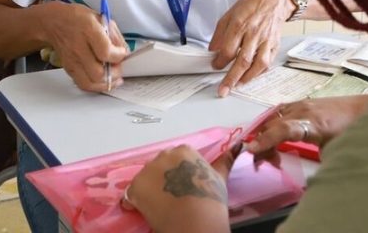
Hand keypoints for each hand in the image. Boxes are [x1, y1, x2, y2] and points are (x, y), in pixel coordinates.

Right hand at [35, 0, 128, 91]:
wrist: (54, 22)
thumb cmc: (78, 18)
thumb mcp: (101, 18)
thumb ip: (115, 36)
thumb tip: (125, 52)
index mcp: (88, 30)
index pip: (105, 51)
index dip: (118, 56)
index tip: (122, 54)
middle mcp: (78, 47)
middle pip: (97, 72)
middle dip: (113, 73)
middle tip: (119, 67)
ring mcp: (72, 60)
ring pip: (90, 82)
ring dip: (106, 83)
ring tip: (114, 78)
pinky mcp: (68, 68)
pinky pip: (83, 84)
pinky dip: (95, 86)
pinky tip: (103, 81)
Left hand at [121, 144, 237, 232]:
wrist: (195, 221)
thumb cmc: (210, 199)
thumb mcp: (220, 178)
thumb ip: (225, 160)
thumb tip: (237, 146)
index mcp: (184, 151)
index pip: (177, 159)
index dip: (181, 175)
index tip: (185, 187)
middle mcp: (163, 156)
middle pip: (160, 167)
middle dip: (163, 180)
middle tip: (173, 198)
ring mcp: (147, 171)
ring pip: (146, 180)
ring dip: (150, 191)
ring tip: (161, 207)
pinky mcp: (135, 188)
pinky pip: (131, 195)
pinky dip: (135, 203)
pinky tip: (146, 212)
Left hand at [208, 0, 292, 96]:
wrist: (275, 1)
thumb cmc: (251, 6)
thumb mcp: (230, 13)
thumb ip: (220, 33)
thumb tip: (212, 50)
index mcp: (240, 24)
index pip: (228, 49)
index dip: (220, 61)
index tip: (215, 66)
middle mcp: (254, 34)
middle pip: (243, 60)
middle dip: (231, 78)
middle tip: (223, 90)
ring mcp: (266, 41)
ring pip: (258, 64)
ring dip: (247, 78)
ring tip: (237, 85)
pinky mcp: (275, 45)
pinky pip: (268, 63)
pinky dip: (259, 72)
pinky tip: (251, 76)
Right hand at [245, 94, 367, 159]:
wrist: (365, 108)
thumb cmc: (353, 131)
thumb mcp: (337, 151)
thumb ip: (319, 162)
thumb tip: (309, 179)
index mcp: (313, 124)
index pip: (283, 130)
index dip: (266, 140)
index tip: (252, 151)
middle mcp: (303, 110)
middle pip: (273, 125)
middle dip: (261, 143)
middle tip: (259, 162)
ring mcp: (302, 104)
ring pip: (274, 117)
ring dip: (265, 133)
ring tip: (265, 152)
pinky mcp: (303, 102)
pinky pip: (280, 112)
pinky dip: (271, 123)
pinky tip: (271, 133)